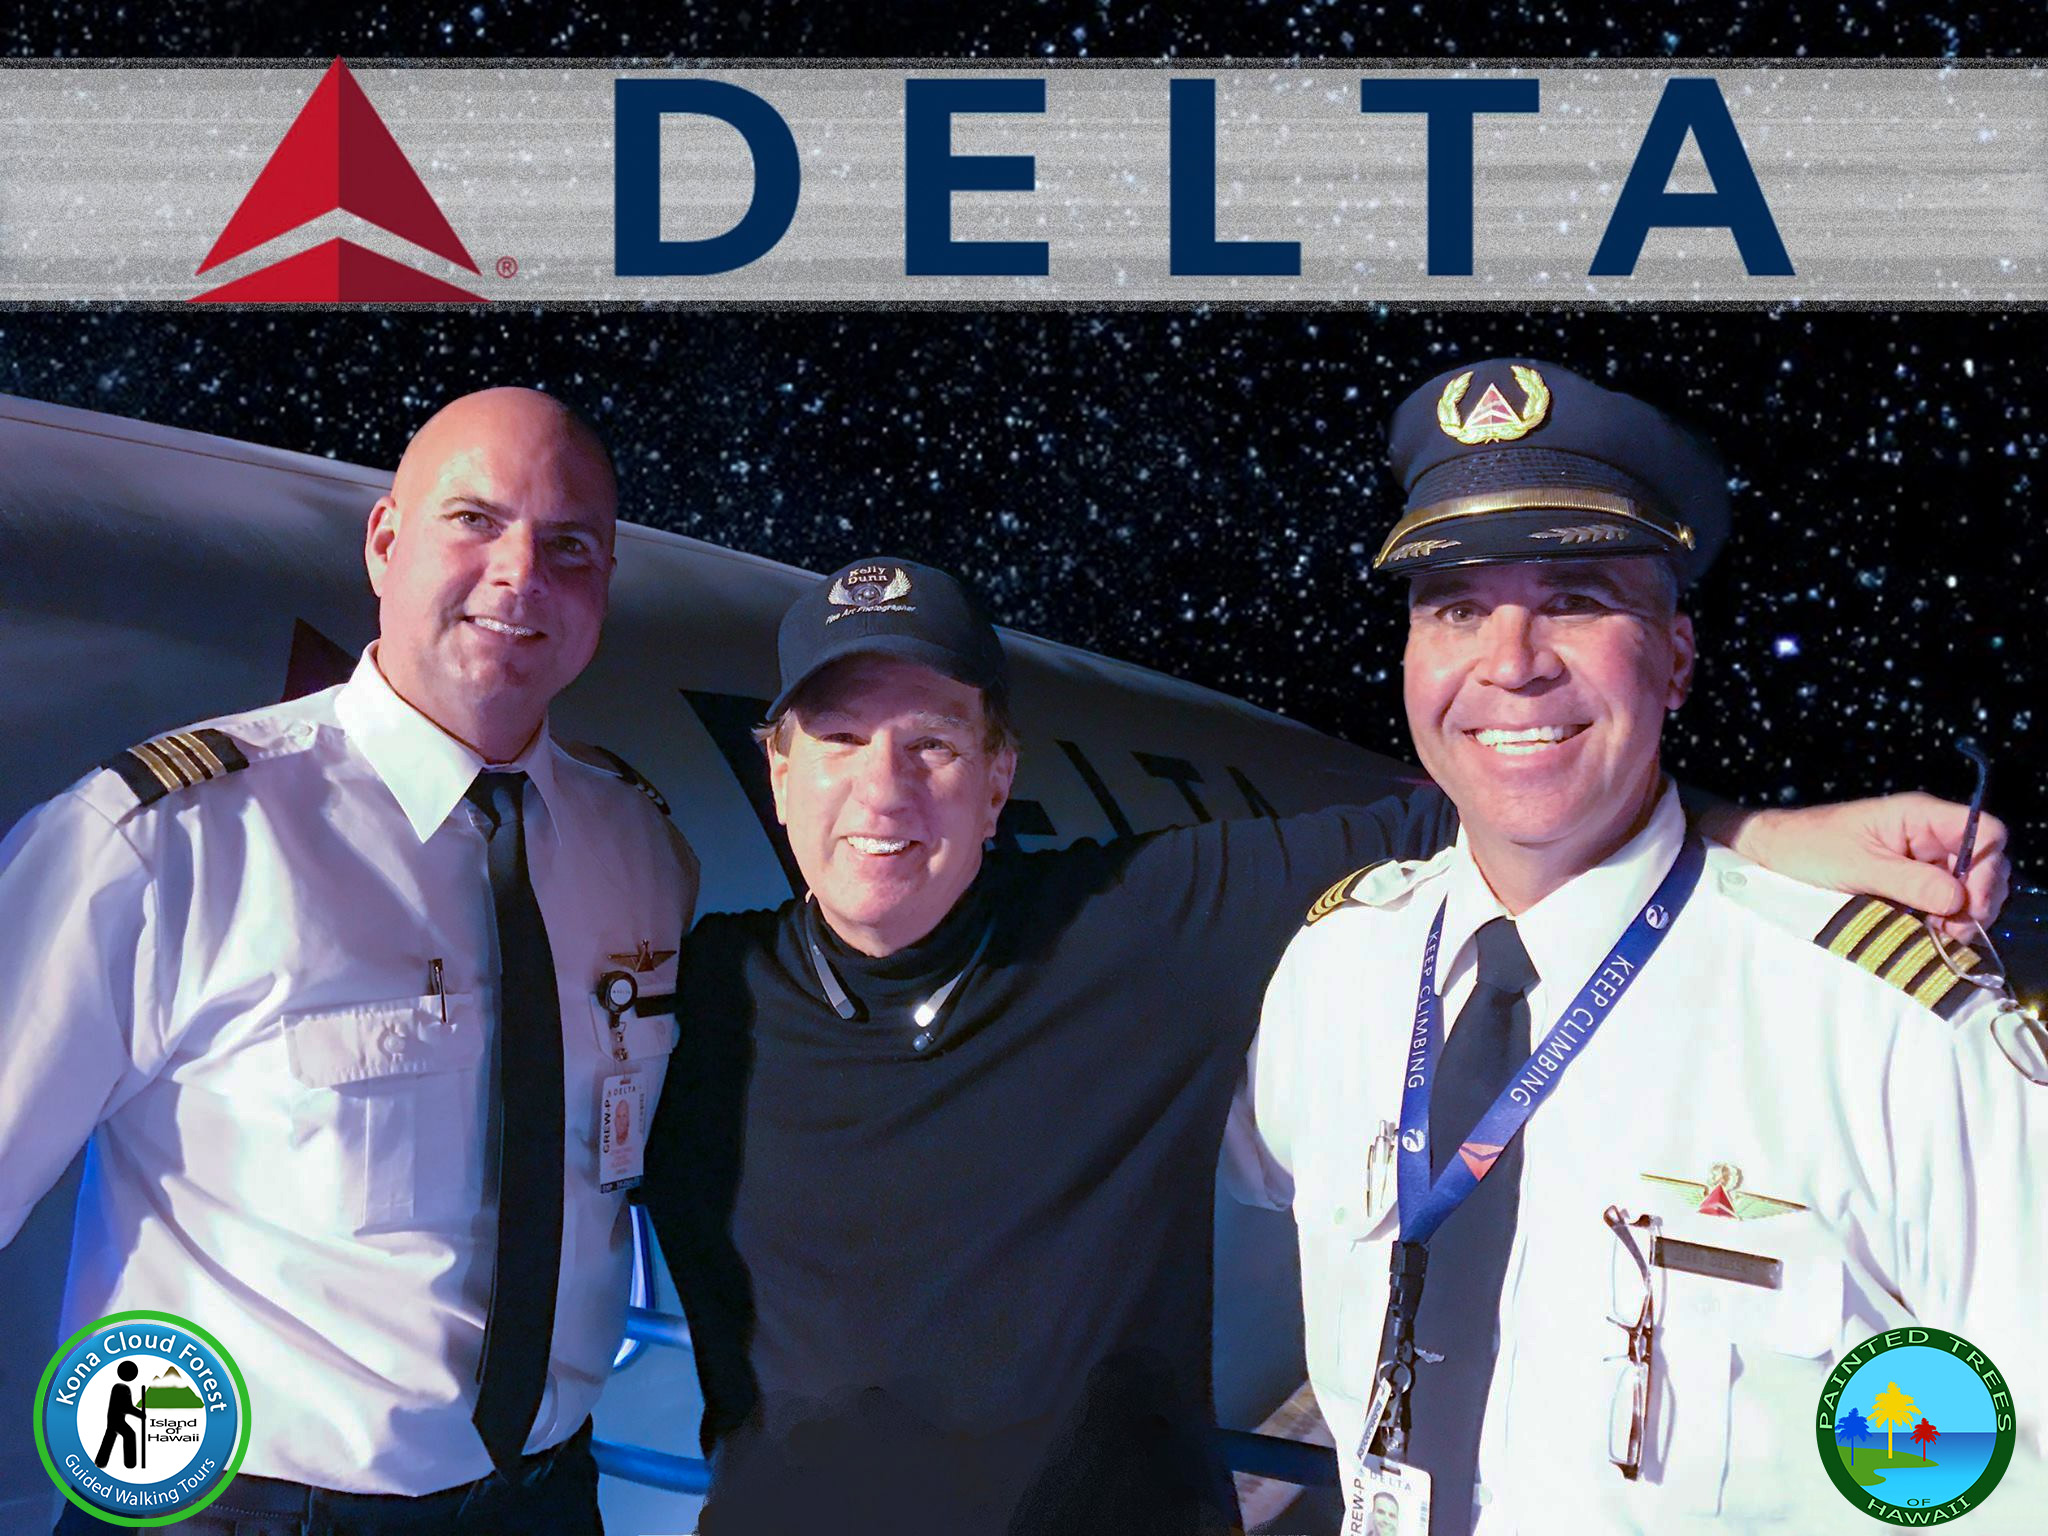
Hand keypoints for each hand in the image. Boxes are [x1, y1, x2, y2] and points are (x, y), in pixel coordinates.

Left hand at [1718, 793, 2008, 938]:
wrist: (1772, 854)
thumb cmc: (1808, 849)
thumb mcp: (1858, 866)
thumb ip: (1910, 881)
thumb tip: (1959, 900)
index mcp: (1920, 816)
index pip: (1986, 831)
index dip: (1987, 867)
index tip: (1966, 904)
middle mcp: (1929, 835)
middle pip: (1986, 864)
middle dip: (1978, 899)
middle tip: (1953, 931)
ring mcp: (1923, 860)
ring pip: (1969, 888)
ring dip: (1963, 915)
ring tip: (1939, 936)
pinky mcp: (1911, 884)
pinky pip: (1946, 902)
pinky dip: (1946, 920)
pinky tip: (1930, 934)